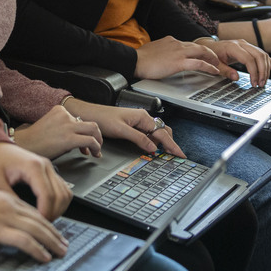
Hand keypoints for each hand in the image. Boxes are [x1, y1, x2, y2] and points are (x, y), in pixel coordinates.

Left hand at [0, 142, 71, 220]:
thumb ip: (11, 200)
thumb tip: (24, 218)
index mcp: (33, 166)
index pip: (48, 195)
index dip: (45, 213)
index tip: (38, 225)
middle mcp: (45, 165)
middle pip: (61, 195)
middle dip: (53, 214)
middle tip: (41, 226)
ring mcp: (49, 168)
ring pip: (66, 193)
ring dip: (59, 209)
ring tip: (45, 220)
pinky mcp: (48, 172)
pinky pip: (62, 189)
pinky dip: (59, 202)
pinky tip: (48, 210)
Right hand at [0, 182, 67, 262]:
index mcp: (6, 198)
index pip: (32, 211)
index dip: (46, 222)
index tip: (52, 231)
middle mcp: (10, 206)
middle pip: (40, 220)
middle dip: (54, 233)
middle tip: (63, 243)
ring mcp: (6, 217)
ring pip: (37, 230)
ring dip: (52, 242)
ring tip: (60, 251)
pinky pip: (25, 241)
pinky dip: (37, 249)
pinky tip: (43, 256)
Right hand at [12, 106, 103, 159]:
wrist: (24, 146)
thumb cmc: (34, 140)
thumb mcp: (51, 125)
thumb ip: (64, 127)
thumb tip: (77, 137)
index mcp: (60, 110)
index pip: (80, 119)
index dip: (84, 132)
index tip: (83, 142)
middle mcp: (65, 115)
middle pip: (90, 123)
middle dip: (97, 135)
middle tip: (96, 145)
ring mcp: (68, 125)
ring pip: (94, 130)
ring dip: (98, 141)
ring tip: (96, 151)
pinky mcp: (69, 138)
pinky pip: (90, 141)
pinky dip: (95, 147)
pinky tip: (93, 154)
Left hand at [63, 98, 185, 156]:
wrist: (90, 114)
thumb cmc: (103, 118)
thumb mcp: (121, 130)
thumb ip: (139, 139)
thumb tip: (153, 148)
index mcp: (142, 117)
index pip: (162, 133)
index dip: (172, 145)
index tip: (180, 154)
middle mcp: (142, 118)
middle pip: (163, 132)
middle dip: (170, 143)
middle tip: (175, 156)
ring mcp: (138, 121)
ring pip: (156, 133)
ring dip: (162, 143)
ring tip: (167, 154)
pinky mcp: (133, 125)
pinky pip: (148, 134)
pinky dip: (153, 142)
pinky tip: (152, 149)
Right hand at [134, 36, 222, 78]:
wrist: (135, 61)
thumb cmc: (140, 58)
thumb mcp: (153, 50)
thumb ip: (162, 51)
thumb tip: (163, 55)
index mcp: (170, 41)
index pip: (188, 44)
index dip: (196, 50)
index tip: (200, 54)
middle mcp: (177, 44)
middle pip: (198, 46)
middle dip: (208, 52)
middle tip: (214, 58)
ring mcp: (179, 52)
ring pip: (202, 52)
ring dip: (212, 58)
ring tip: (217, 64)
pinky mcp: (179, 62)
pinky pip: (199, 63)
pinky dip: (209, 67)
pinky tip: (214, 71)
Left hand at [195, 38, 270, 86]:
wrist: (210, 46)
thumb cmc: (212, 54)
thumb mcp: (216, 64)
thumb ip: (225, 70)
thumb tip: (236, 78)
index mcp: (233, 47)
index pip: (249, 59)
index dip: (253, 72)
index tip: (254, 83)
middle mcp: (242, 44)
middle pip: (259, 56)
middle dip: (262, 71)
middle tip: (261, 83)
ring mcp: (247, 45)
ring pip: (262, 55)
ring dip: (266, 69)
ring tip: (264, 81)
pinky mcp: (250, 48)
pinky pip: (262, 54)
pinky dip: (269, 62)